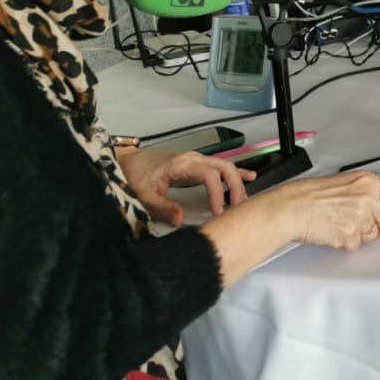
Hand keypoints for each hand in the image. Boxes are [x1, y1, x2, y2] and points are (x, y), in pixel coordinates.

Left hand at [117, 149, 255, 226]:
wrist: (129, 162)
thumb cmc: (136, 177)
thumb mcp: (144, 195)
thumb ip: (163, 207)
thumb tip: (181, 220)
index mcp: (183, 165)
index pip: (210, 176)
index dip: (217, 194)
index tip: (218, 213)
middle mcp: (194, 159)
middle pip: (224, 168)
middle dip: (235, 187)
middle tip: (238, 209)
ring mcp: (197, 159)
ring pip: (225, 166)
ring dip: (237, 182)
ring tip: (243, 201)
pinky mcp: (197, 164)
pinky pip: (220, 166)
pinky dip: (236, 172)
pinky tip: (250, 176)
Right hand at [277, 170, 379, 250]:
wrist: (290, 208)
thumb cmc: (310, 195)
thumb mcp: (344, 184)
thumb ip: (367, 193)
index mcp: (367, 181)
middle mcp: (368, 197)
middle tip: (361, 224)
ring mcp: (360, 217)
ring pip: (372, 235)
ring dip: (359, 234)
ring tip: (337, 222)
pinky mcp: (350, 234)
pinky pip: (356, 245)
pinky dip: (345, 242)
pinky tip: (331, 230)